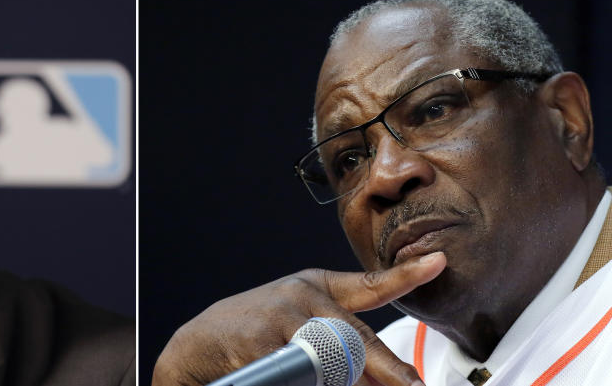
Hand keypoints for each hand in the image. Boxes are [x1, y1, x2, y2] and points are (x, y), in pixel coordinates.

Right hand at [152, 252, 445, 385]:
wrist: (198, 345)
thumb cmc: (255, 336)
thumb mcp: (299, 331)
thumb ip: (341, 350)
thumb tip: (385, 379)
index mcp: (315, 290)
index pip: (369, 284)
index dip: (405, 275)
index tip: (438, 262)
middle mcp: (301, 296)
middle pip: (357, 339)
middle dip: (391, 371)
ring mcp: (280, 317)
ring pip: (332, 360)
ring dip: (336, 378)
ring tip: (309, 374)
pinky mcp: (260, 341)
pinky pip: (299, 371)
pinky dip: (300, 379)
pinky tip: (282, 375)